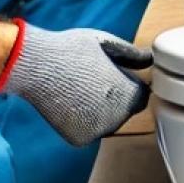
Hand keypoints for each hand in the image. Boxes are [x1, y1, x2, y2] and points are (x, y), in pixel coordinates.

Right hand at [0, 18, 152, 145]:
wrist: (34, 66)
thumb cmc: (69, 50)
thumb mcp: (105, 43)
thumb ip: (131, 54)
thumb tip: (150, 59)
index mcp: (127, 93)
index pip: (142, 95)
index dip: (129, 83)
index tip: (112, 74)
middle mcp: (117, 116)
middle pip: (126, 111)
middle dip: (115, 98)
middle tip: (91, 79)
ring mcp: (98, 130)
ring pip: (108, 123)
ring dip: (100, 111)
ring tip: (79, 88)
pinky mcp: (80, 139)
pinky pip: (89, 131)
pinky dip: (82, 121)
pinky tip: (69, 102)